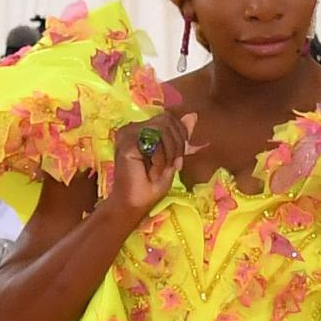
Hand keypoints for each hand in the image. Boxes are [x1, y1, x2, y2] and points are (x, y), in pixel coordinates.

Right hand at [107, 111, 197, 225]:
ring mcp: (128, 133)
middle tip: (171, 166)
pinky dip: (160, 159)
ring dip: (169, 153)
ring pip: (163, 128)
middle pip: (168, 120)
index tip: (178, 160)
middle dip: (177, 146)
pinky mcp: (126, 141)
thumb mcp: (172, 159)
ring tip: (160, 170)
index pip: (169, 118)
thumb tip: (193, 115)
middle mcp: (133, 127)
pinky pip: (155, 140)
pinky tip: (152, 171)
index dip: (181, 136)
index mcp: (143, 129)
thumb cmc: (151, 186)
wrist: (135, 204)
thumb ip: (181, 137)